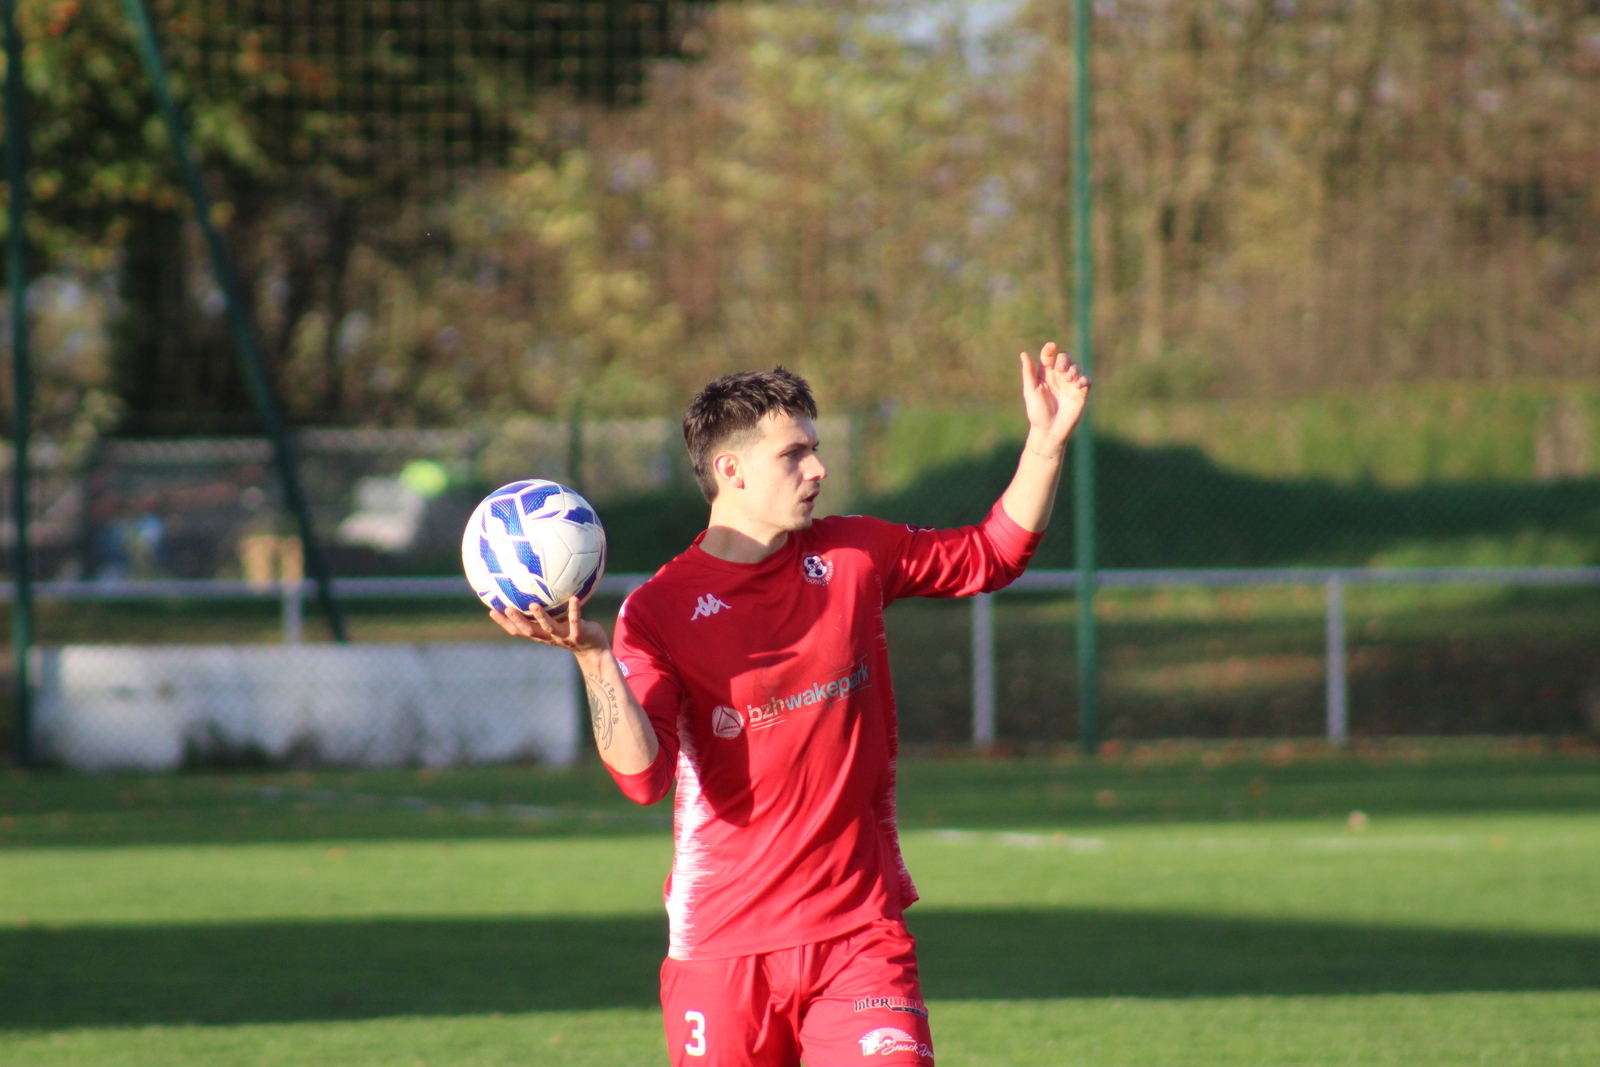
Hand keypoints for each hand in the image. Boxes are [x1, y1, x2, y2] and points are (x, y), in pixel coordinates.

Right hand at [490, 596, 609, 654]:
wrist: (594, 649)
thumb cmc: (572, 631)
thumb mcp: (557, 622)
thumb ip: (547, 610)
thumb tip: (536, 590)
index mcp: (541, 634)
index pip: (518, 630)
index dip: (504, 622)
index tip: (491, 610)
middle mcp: (549, 637)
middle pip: (529, 631)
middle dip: (517, 620)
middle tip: (506, 608)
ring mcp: (563, 637)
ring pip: (549, 628)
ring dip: (541, 617)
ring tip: (533, 605)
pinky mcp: (579, 634)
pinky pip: (575, 620)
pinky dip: (574, 610)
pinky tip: (573, 598)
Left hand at [1019, 341, 1090, 453]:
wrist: (1049, 430)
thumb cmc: (1037, 411)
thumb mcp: (1031, 391)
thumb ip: (1028, 372)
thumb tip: (1024, 353)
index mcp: (1045, 374)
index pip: (1048, 356)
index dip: (1050, 349)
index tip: (1051, 347)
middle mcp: (1058, 376)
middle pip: (1065, 358)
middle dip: (1064, 359)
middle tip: (1060, 369)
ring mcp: (1070, 384)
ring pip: (1077, 367)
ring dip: (1074, 369)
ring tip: (1068, 379)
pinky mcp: (1081, 392)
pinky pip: (1086, 380)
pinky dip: (1084, 379)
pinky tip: (1077, 385)